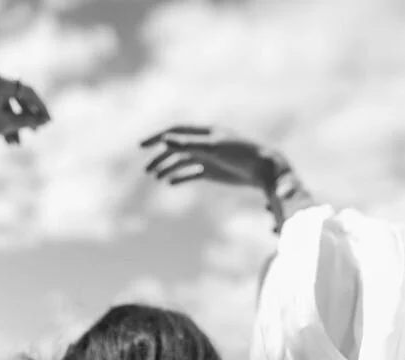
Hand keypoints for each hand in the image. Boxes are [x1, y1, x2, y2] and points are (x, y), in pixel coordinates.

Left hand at [0, 71, 50, 158]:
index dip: (39, 107)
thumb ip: (26, 120)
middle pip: (14, 96)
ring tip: (15, 143)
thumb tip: (43, 120)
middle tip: (35, 132)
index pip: (26, 91)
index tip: (48, 122)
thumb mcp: (4, 124)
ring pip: (2, 103)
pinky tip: (2, 137)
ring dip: (11, 122)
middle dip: (25, 116)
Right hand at [141, 126, 287, 190]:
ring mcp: (208, 158)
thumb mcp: (212, 148)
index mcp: (204, 132)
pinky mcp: (213, 171)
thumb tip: (164, 139)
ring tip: (156, 177)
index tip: (141, 146)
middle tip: (146, 170)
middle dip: (159, 157)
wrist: (262, 169)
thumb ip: (187, 144)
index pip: (174, 131)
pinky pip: (192, 173)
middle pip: (175, 148)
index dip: (157, 137)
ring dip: (168, 167)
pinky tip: (170, 183)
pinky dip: (180, 177)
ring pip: (182, 161)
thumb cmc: (240, 154)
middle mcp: (204, 143)